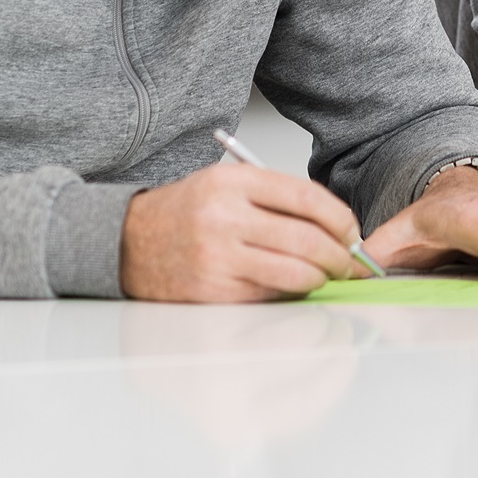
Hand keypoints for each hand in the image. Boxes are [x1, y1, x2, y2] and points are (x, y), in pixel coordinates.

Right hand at [119, 160, 369, 302]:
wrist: (125, 242)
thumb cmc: (184, 214)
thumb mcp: (226, 185)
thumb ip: (276, 199)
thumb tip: (334, 227)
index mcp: (233, 182)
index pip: (306, 198)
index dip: (339, 219)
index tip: (352, 232)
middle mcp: (224, 217)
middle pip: (306, 239)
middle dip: (339, 255)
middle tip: (349, 262)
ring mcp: (217, 257)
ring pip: (293, 273)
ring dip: (320, 278)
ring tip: (326, 277)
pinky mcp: (211, 292)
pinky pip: (268, 295)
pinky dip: (290, 293)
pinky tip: (293, 288)